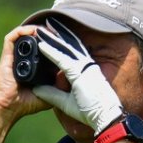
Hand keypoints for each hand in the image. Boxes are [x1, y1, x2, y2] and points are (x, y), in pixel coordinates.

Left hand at [30, 18, 123, 133]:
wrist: (105, 117)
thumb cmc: (90, 112)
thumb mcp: (66, 103)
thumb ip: (52, 95)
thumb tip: (37, 90)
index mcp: (85, 70)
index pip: (72, 52)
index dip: (62, 41)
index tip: (52, 34)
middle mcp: (85, 65)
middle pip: (68, 45)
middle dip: (56, 34)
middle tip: (45, 24)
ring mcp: (83, 68)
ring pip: (65, 48)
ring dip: (52, 38)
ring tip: (40, 28)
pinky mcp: (80, 73)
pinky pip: (62, 59)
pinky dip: (51, 51)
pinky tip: (41, 44)